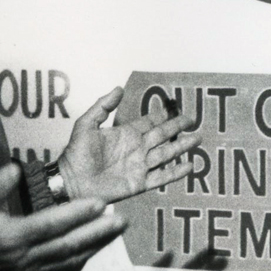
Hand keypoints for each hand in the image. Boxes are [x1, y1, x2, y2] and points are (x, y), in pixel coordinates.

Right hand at [0, 165, 124, 270]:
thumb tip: (16, 168)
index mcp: (11, 236)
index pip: (52, 224)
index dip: (78, 214)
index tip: (100, 203)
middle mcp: (25, 257)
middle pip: (69, 245)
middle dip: (99, 232)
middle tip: (122, 219)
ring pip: (71, 261)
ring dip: (97, 246)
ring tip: (117, 231)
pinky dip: (83, 260)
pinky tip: (96, 248)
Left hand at [57, 86, 200, 204]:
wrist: (72, 181)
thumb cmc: (76, 153)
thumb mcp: (86, 125)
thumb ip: (102, 106)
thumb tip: (119, 88)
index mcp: (126, 134)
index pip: (149, 122)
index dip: (162, 115)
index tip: (174, 108)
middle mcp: (136, 148)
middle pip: (163, 135)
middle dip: (178, 127)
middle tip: (192, 119)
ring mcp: (140, 166)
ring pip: (166, 154)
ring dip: (182, 146)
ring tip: (197, 139)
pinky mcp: (139, 182)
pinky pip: (161, 177)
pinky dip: (176, 172)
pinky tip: (189, 166)